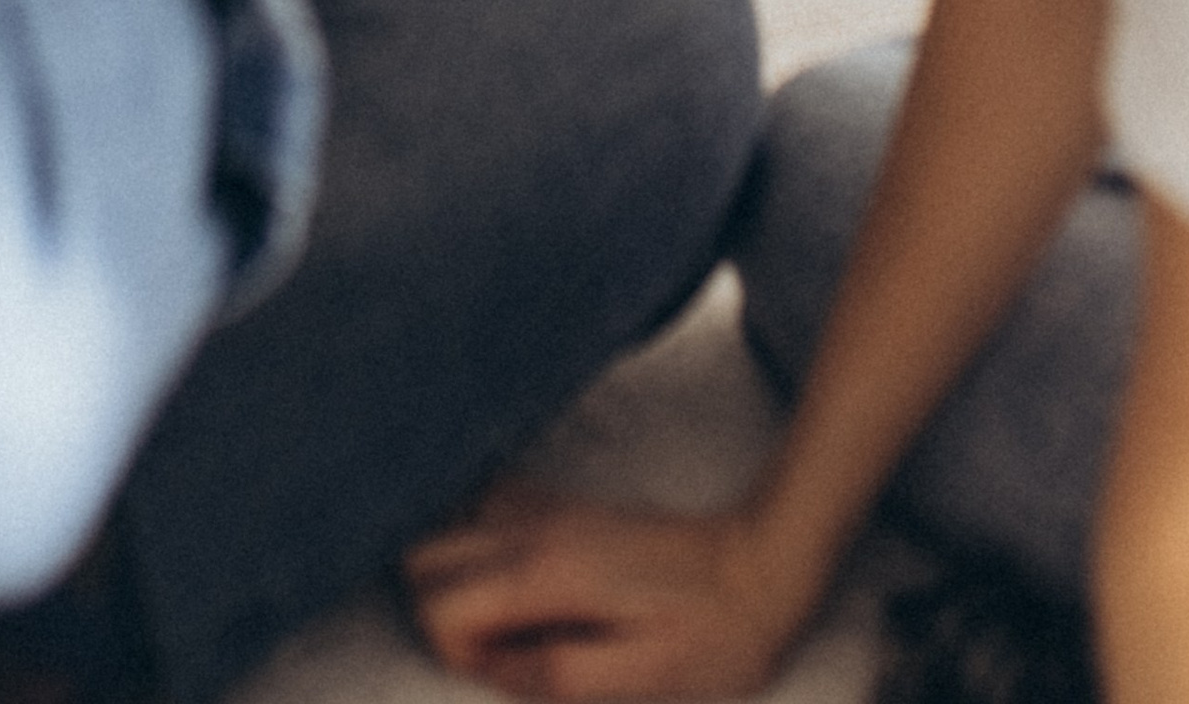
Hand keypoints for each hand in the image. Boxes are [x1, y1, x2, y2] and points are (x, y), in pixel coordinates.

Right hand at [407, 491, 805, 699]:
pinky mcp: (564, 506)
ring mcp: (547, 508)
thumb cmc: (711, 637)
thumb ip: (554, 677)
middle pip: (424, 556)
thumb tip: (487, 668)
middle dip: (437, 611)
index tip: (503, 674)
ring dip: (450, 576)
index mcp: (548, 574)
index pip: (440, 604)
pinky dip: (472, 544)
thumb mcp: (643, 681)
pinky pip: (484, 508)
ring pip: (447, 525)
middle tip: (495, 653)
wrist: (763, 565)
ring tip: (498, 623)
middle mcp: (535, 527)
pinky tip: (509, 584)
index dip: (454, 653)